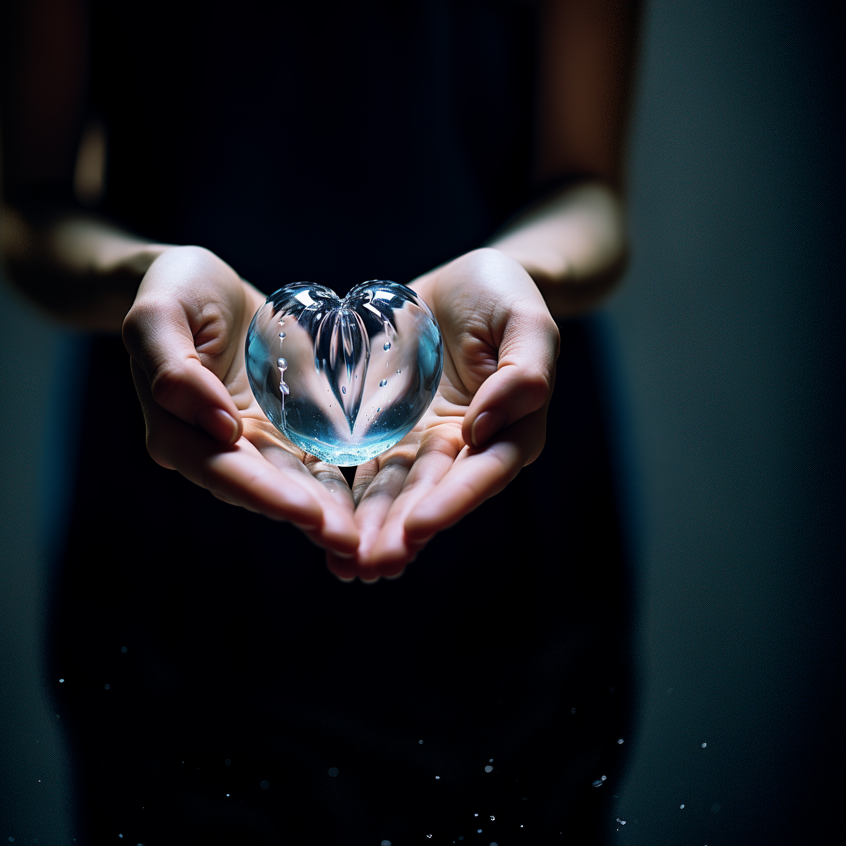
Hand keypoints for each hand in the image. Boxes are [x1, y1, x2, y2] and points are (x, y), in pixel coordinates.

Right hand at [122, 246, 359, 560]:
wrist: (197, 281)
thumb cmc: (172, 289)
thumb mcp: (157, 316)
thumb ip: (173, 368)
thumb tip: (217, 425)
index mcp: (176, 431)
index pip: (222, 470)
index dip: (263, 495)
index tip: (307, 513)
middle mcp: (214, 446)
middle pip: (262, 489)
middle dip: (306, 517)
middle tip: (351, 542)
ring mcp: (251, 440)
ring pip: (293, 482)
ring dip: (328, 512)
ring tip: (367, 537)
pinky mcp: (282, 426)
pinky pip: (313, 455)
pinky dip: (340, 480)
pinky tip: (375, 500)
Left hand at [329, 248, 559, 581]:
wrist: (467, 280)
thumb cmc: (505, 294)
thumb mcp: (526, 321)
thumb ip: (523, 372)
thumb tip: (484, 427)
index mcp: (510, 429)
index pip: (482, 473)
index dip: (452, 503)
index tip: (419, 530)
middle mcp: (464, 445)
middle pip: (432, 495)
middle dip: (401, 532)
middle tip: (369, 565)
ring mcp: (423, 440)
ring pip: (395, 490)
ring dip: (371, 528)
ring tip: (343, 563)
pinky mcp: (389, 428)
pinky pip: (365, 464)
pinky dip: (346, 495)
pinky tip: (319, 523)